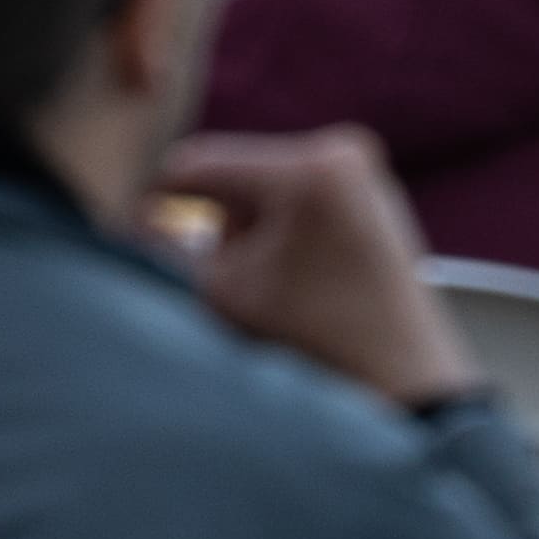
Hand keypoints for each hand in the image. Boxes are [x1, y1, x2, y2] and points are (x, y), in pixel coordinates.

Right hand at [158, 126, 483, 411]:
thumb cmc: (317, 343)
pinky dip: (282, 237)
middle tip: (233, 282)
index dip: (157, 196)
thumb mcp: (225, 295)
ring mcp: (364, 173)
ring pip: (267, 192)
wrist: (408, 387)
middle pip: (237, 177)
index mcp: (308, 167)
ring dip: (251, 235)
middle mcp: (342, 152)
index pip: (200, 163)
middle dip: (219, 227)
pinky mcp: (374, 198)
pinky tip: (297, 284)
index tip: (129, 224)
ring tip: (275, 291)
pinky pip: (301, 204)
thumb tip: (131, 218)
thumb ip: (168, 250)